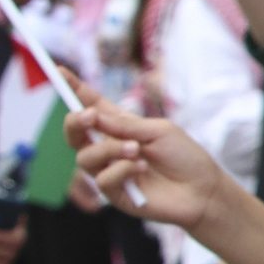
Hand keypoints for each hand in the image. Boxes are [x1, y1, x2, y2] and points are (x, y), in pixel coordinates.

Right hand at [72, 106, 246, 239]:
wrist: (203, 190)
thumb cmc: (184, 156)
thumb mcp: (159, 131)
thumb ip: (126, 125)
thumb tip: (93, 116)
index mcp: (121, 127)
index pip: (92, 106)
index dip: (74, 89)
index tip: (59, 70)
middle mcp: (110, 148)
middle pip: (75, 134)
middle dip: (75, 122)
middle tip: (89, 117)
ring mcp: (110, 171)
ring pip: (85, 157)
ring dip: (110, 149)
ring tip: (135, 150)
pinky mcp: (115, 194)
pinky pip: (102, 179)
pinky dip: (120, 170)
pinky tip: (140, 169)